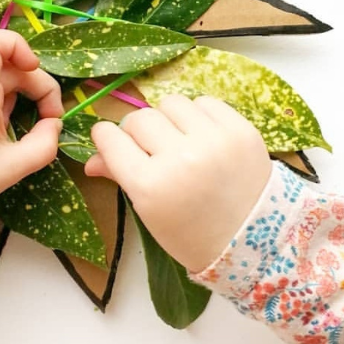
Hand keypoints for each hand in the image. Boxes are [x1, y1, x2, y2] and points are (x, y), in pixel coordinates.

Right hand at [85, 94, 271, 272]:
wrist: (254, 241)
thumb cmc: (191, 232)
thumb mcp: (148, 210)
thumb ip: (119, 176)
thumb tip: (90, 160)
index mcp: (150, 185)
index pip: (110, 138)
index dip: (107, 137)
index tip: (112, 141)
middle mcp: (180, 158)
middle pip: (139, 118)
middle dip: (139, 132)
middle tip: (152, 150)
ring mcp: (213, 141)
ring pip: (171, 103)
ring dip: (170, 120)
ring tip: (181, 141)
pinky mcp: (240, 130)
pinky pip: (205, 102)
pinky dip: (199, 116)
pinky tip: (203, 137)